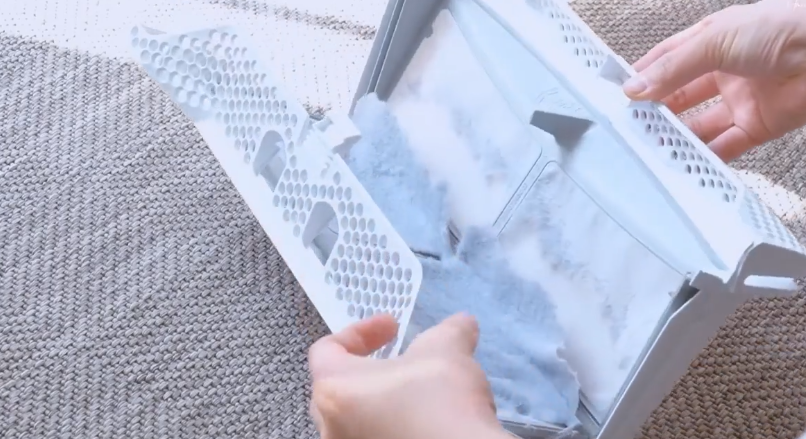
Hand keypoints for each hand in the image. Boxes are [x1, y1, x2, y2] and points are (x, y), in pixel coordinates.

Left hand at [308, 313, 506, 438]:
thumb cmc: (438, 401)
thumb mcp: (446, 351)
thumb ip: (448, 331)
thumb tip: (462, 324)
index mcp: (334, 389)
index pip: (326, 350)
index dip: (361, 332)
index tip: (394, 328)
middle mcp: (331, 427)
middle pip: (336, 389)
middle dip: (368, 370)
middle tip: (401, 363)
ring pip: (355, 423)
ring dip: (382, 404)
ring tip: (419, 397)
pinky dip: (394, 431)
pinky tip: (426, 428)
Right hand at [622, 0, 805, 161]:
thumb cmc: (782, 29)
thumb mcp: (715, 40)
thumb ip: (673, 68)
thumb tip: (634, 88)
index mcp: (713, 40)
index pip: (668, 59)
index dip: (644, 75)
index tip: (618, 92)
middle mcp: (724, 70)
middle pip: (680, 96)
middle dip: (656, 110)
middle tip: (631, 124)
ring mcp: (741, 99)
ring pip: (700, 124)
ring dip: (678, 136)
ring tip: (652, 147)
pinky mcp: (759, 125)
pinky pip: (727, 145)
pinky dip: (707, 156)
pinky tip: (687, 162)